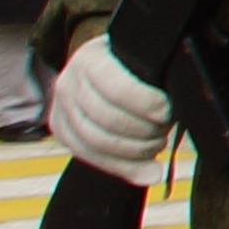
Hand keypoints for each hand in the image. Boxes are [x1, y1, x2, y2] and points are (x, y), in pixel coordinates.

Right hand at [49, 39, 172, 184]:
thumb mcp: (142, 61)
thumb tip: (167, 120)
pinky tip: (147, 170)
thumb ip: (156, 83)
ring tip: (156, 145)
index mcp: (91, 59)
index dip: (146, 104)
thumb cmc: (132, 64)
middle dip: (144, 130)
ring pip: (96, 143)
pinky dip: (123, 168)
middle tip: (164, 129)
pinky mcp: (62, 131)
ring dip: (135, 152)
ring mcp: (61, 109)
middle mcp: (69, 83)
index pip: (118, 89)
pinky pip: (90, 158)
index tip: (167, 110)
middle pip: (107, 119)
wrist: (103, 66)